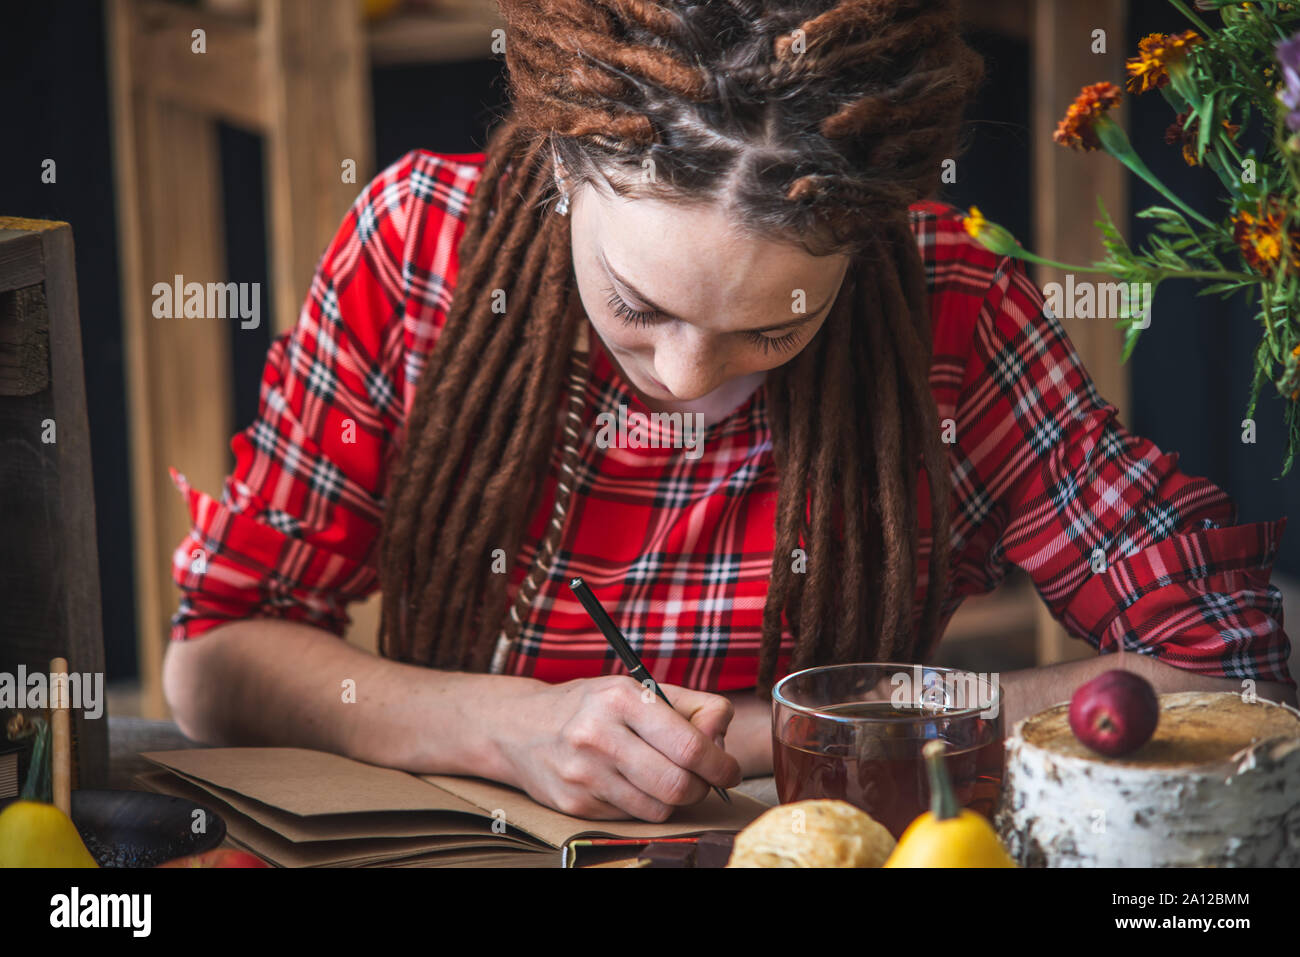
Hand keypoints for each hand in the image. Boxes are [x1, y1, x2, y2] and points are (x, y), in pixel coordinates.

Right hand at [490, 674, 742, 821]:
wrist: (518, 727)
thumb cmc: (591, 706)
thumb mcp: (637, 689)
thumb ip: (691, 706)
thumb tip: (722, 739)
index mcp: (621, 698)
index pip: (689, 745)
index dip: (721, 764)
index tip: (730, 769)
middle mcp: (598, 735)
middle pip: (678, 784)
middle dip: (702, 787)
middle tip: (704, 780)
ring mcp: (583, 774)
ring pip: (658, 808)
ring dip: (675, 800)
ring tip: (667, 780)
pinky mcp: (575, 804)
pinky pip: (632, 817)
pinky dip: (644, 806)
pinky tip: (633, 786)